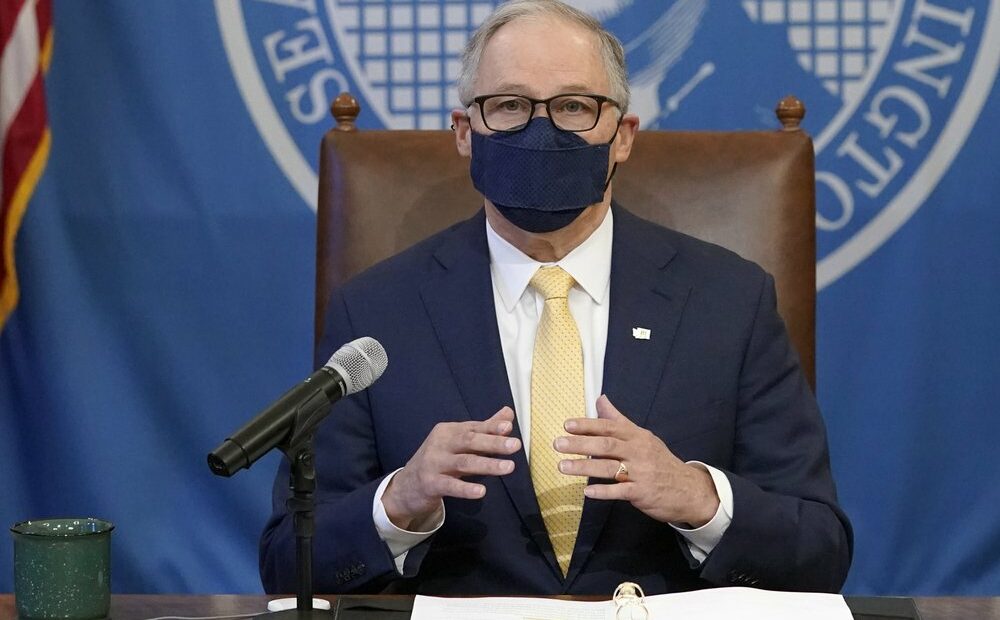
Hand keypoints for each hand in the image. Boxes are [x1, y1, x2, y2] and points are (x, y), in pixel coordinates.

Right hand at [382, 407, 520, 529]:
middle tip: (515, 445)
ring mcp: (433, 463)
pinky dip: (466, 488)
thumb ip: (484, 429)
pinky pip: (450, 486)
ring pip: (463, 462)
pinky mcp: (429, 483)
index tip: (509, 427)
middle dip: (493, 443)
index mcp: (448, 431)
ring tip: (508, 467)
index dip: (492, 427)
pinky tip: (481, 491)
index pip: (474, 428)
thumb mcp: (458, 444)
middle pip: (469, 441)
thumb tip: (508, 414)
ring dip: (487, 464)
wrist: (406, 486)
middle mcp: (440, 443)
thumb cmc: (438, 461)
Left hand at [554, 395, 718, 526]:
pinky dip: (604, 491)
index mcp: (637, 436)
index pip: (609, 427)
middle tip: (558, 443)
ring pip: (609, 467)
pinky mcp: (642, 492)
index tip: (567, 425)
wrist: (690, 489)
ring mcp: (641, 472)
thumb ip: (618, 420)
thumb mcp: (642, 436)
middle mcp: (638, 451)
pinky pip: (620, 491)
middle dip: (580, 444)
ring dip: (584, 467)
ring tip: (563, 466)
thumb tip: (600, 399)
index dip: (588, 425)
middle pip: (606, 445)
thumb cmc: (660, 461)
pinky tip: (587, 491)